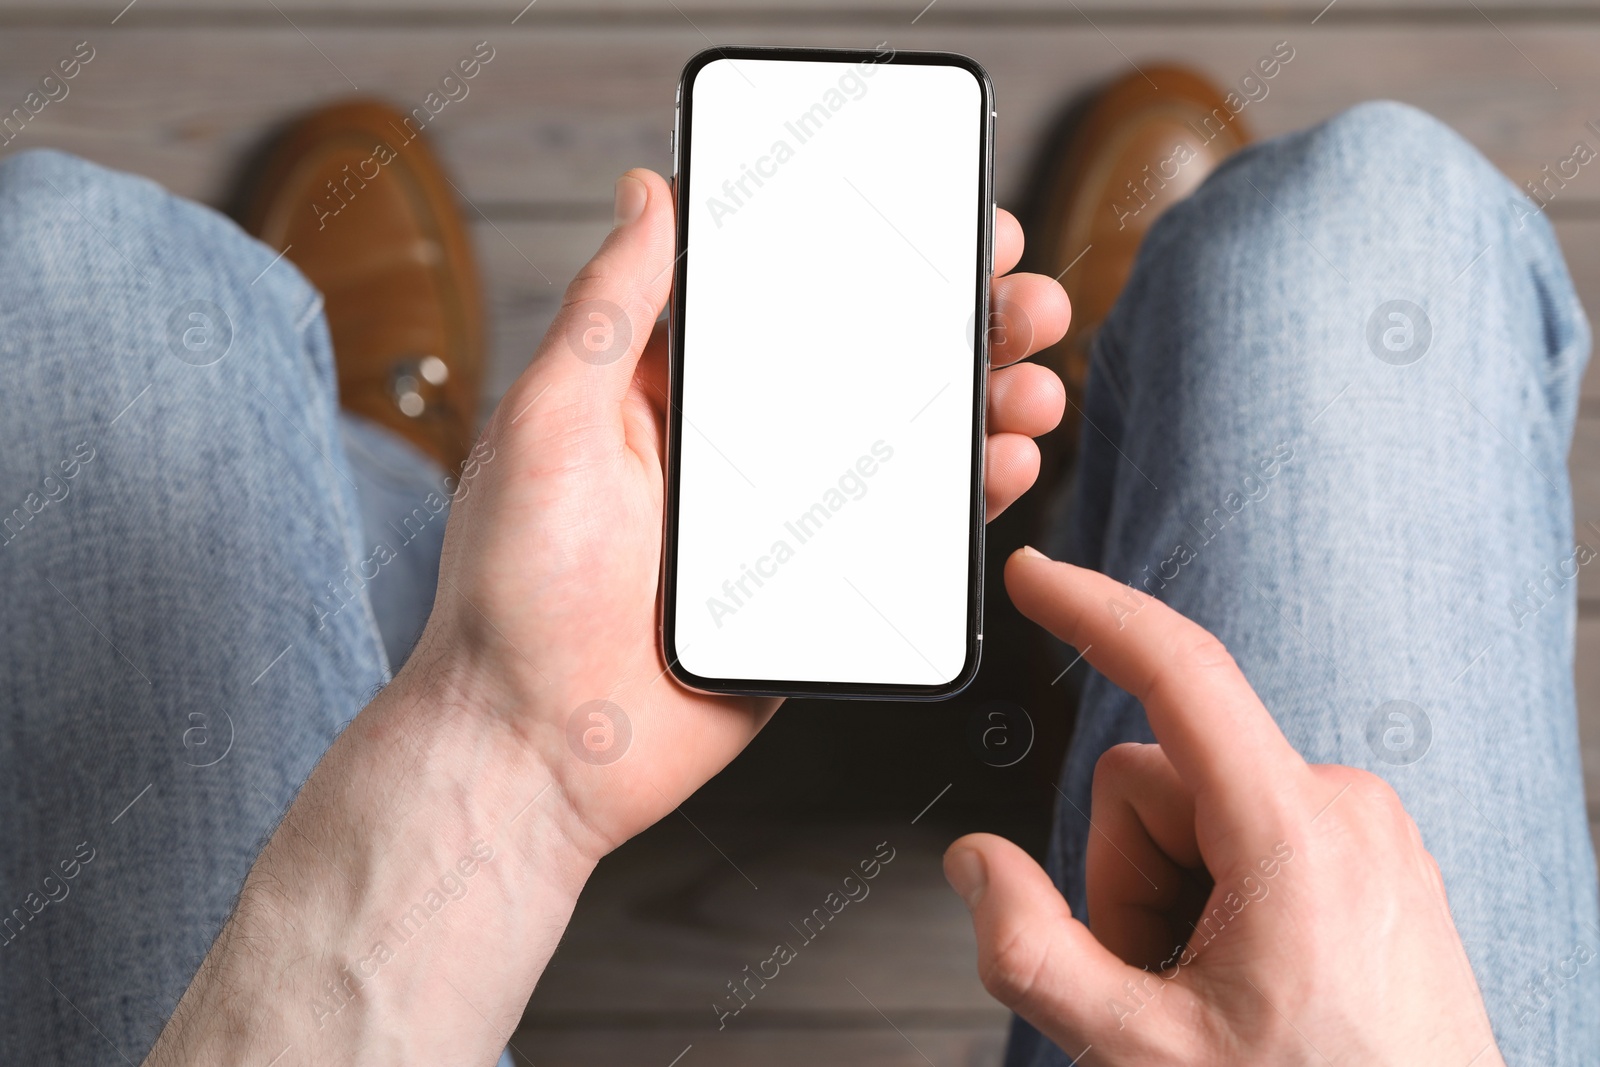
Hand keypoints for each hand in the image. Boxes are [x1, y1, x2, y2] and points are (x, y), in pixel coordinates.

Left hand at [416, 169, 1072, 858]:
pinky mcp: (810, 591)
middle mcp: (729, 448)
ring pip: (899, 442)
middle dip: (950, 317)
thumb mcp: (547, 424)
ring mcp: (776, 521)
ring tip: (1029, 377)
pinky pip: (901, 534)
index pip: (776, 293)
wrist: (537, 750)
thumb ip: (608, 313)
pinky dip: (964, 497)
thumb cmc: (511, 594)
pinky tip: (1004, 464)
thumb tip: (648, 195)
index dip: (858, 245)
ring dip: (978, 399)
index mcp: (662, 393)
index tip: (929, 209)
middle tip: (1012, 290)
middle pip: (861, 361)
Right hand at [944, 548, 1502, 1065]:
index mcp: (1294, 833)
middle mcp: (1341, 808)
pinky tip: (1243, 974)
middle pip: (1153, 782)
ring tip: (1208, 987)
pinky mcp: (1365, 855)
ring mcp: (1360, 832)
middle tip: (1157, 978)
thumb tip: (978, 867)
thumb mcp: (1144, 1051)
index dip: (1092, 611)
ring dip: (1167, 895)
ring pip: (1193, 811)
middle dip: (1124, 876)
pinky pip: (1245, 831)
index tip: (1035, 578)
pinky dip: (1213, 894)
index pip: (1178, 673)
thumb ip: (1032, 954)